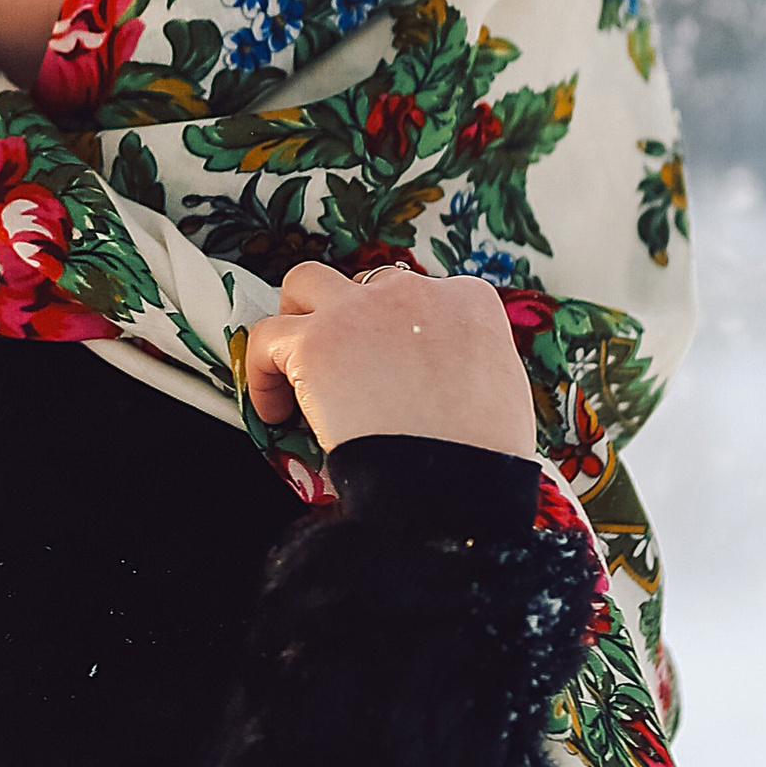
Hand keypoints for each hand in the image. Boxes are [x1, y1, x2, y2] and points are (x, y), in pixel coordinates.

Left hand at [242, 262, 536, 460]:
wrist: (452, 482)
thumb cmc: (483, 457)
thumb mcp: (503, 395)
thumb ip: (473, 369)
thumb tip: (452, 387)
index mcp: (470, 302)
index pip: (422, 296)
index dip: (398, 333)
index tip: (389, 366)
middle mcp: (416, 292)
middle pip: (365, 285)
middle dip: (350, 319)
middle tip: (342, 367)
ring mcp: (362, 310)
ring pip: (306, 283)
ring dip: (297, 320)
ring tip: (292, 365)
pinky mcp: (316, 341)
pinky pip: (267, 336)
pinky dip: (262, 371)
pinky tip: (275, 409)